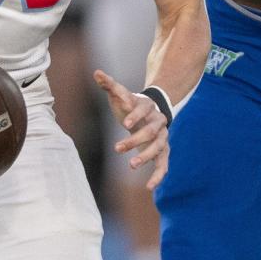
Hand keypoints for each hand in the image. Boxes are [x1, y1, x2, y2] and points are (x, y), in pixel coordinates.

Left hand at [94, 69, 169, 191]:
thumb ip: (109, 85)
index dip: (136, 115)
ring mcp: (163, 137)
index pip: (144, 109)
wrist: (150, 114)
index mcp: (148, 106)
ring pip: (159, 147)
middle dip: (135, 139)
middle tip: (118, 148)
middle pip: (151, 131)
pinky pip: (164, 164)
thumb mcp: (120, 95)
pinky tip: (149, 187)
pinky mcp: (163, 151)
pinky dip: (158, 175)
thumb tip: (96, 72)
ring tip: (132, 165)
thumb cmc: (130, 105)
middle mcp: (159, 122)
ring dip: (146, 156)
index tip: (125, 123)